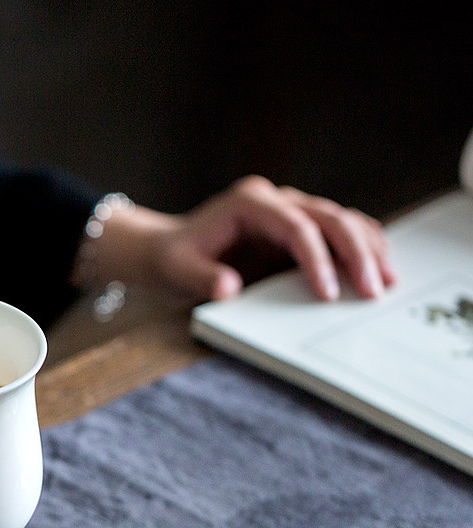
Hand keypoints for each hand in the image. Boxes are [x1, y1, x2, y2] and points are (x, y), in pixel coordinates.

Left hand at [74, 176, 394, 301]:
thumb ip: (202, 279)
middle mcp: (275, 200)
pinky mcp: (297, 228)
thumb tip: (229, 287)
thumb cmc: (175, 260)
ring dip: (367, 249)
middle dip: (355, 253)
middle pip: (328, 217)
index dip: (316, 259)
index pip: (294, 226)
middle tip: (372, 290)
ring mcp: (289, 211)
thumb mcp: (178, 271)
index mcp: (248, 202)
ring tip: (387, 282)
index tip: (326, 295)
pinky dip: (360, 249)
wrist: (171, 250)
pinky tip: (378, 269)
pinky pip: (336, 233)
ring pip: (341, 220)